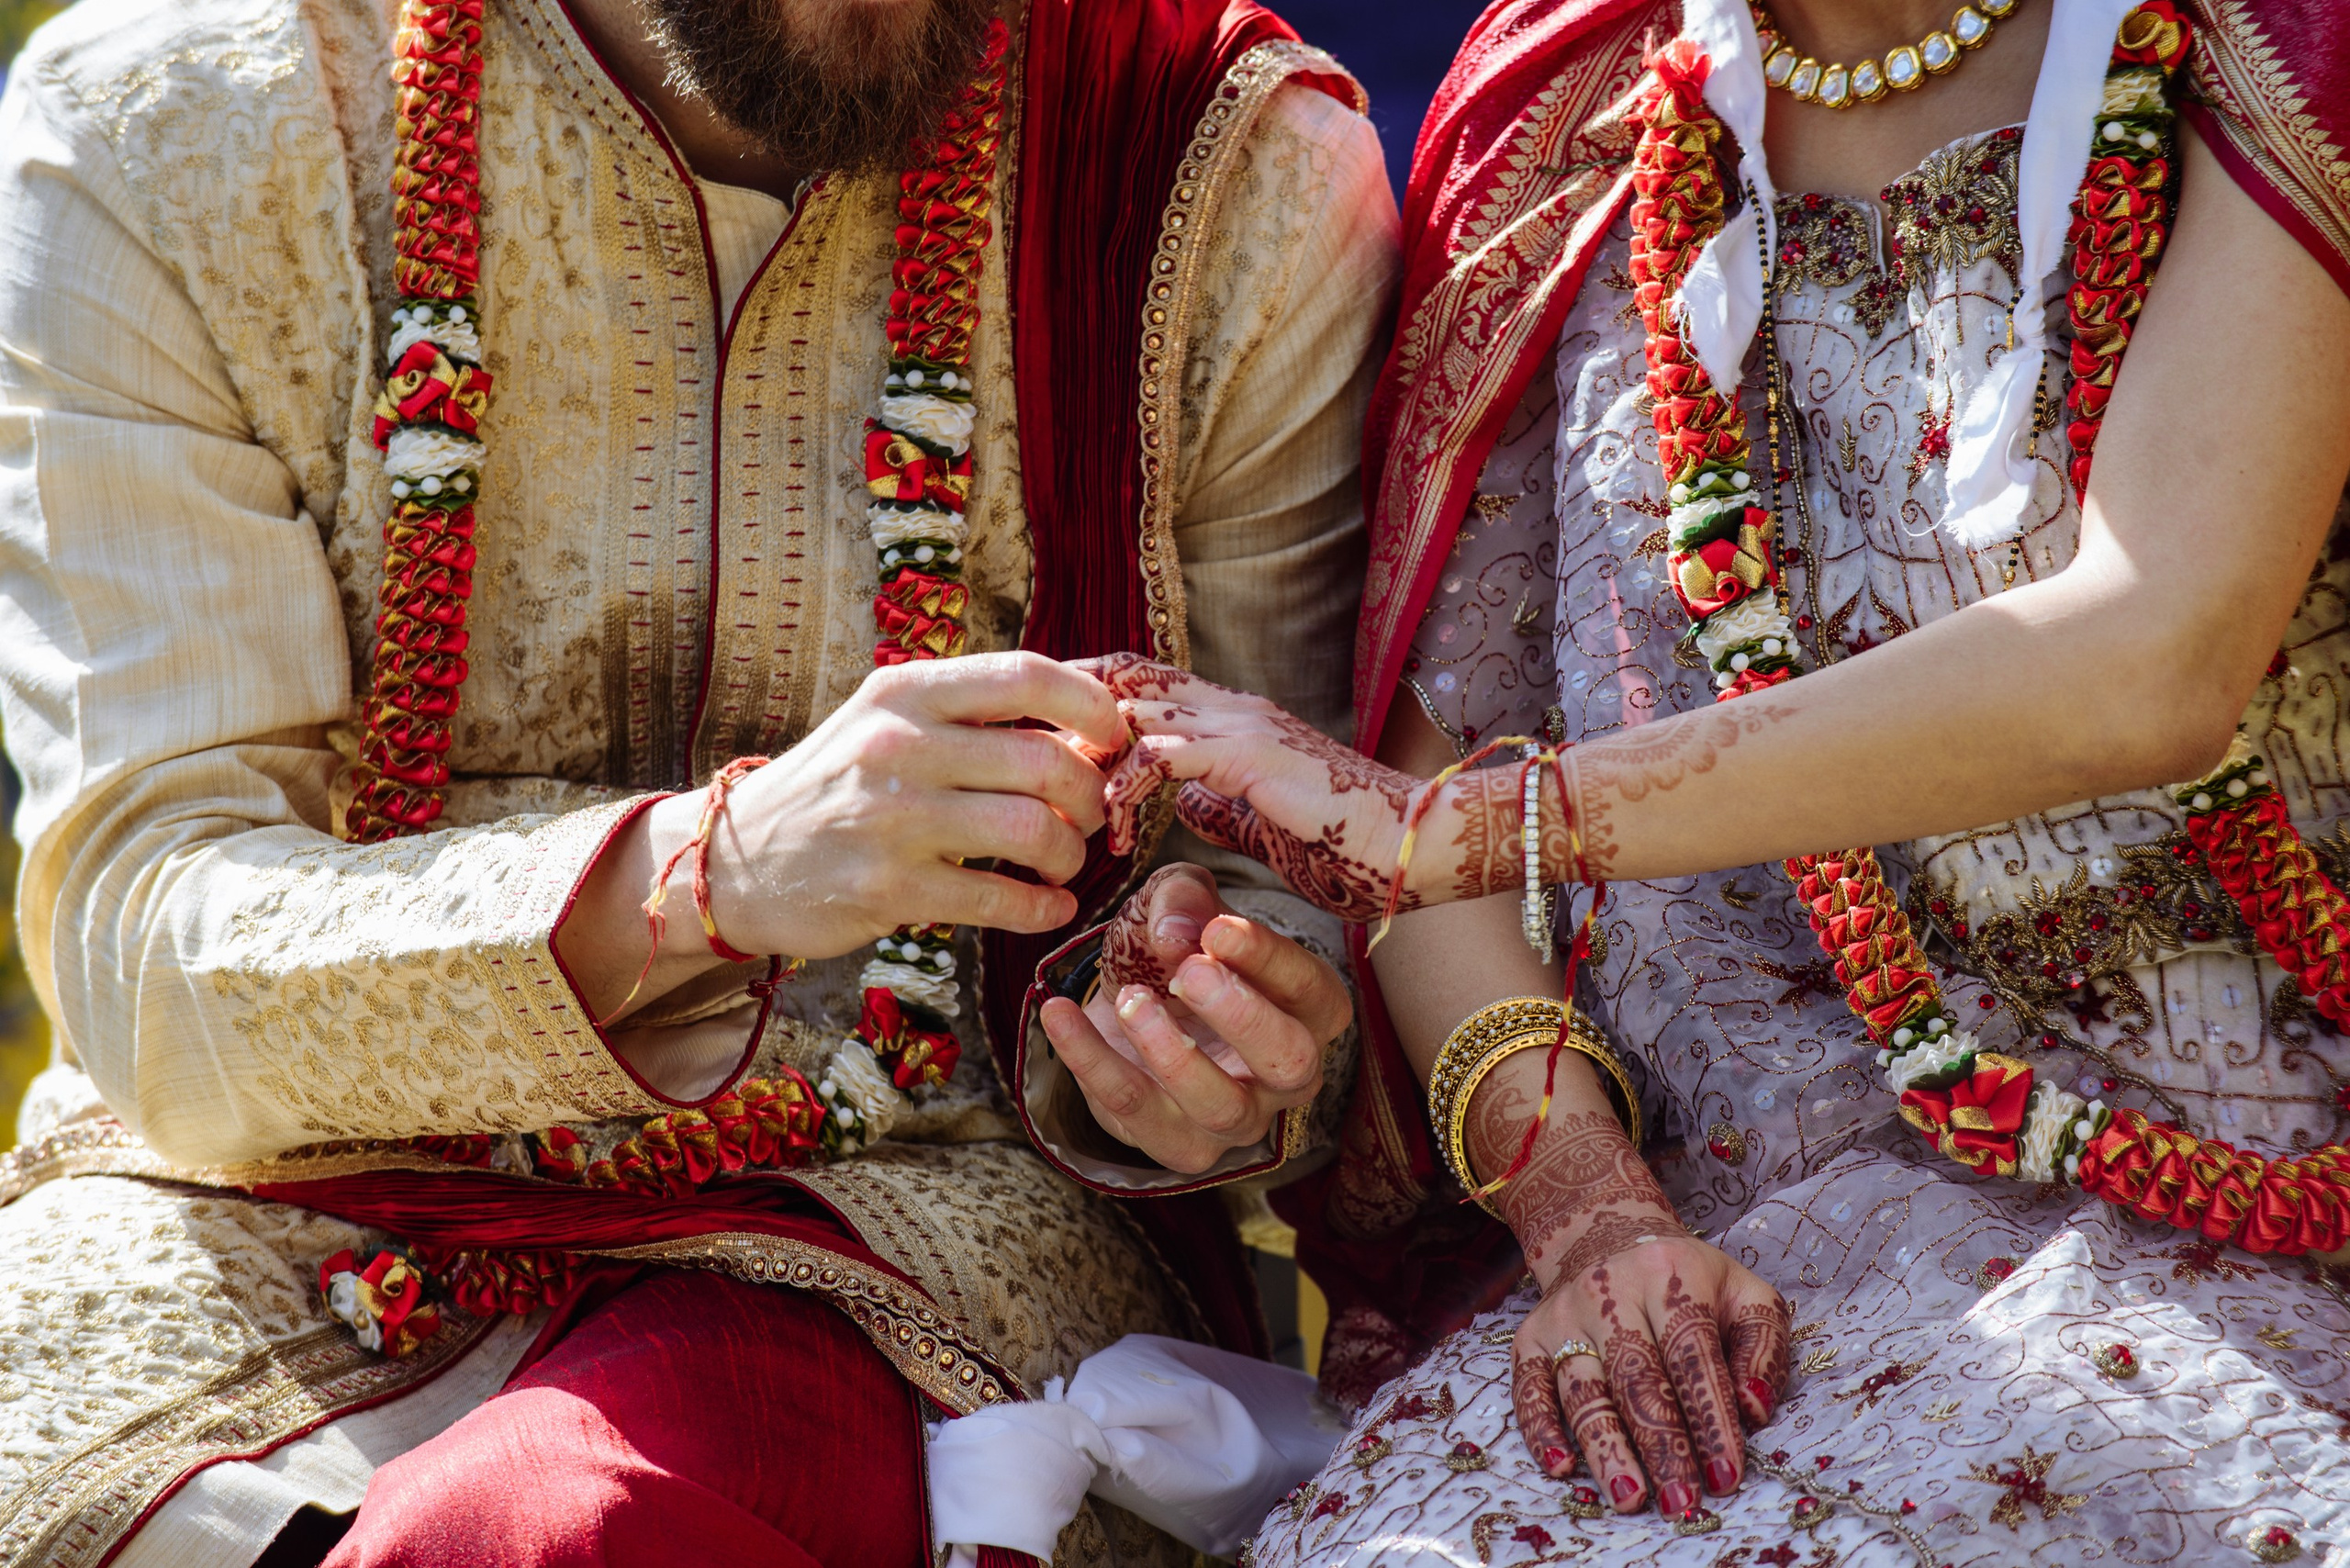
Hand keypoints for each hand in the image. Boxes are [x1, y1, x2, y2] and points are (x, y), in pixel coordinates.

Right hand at [560, 653, 1126, 1020]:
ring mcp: (892, 818)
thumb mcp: (888, 723)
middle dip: (1092, 797)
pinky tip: (1047, 907)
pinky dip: (1042, 907)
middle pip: (1047, 761)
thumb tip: (1088, 713)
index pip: (1027, 676)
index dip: (1093, 708)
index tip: (1116, 738)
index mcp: (906, 691)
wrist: (734, 860)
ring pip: (1033, 830)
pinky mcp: (888, 888)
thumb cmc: (836, 785)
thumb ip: (971, 713)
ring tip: (1064, 862)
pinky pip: (1001, 898)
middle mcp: (898, 745)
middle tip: (1092, 817)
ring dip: (1069, 854)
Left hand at [1039, 863, 1350, 1174]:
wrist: (1131, 999)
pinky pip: (1134, 1110)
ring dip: (1169, 1052)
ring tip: (1130, 1000)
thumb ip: (1183, 901)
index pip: (1308, 988)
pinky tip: (1060, 1013)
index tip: (1218, 929)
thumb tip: (1177, 933)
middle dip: (1241, 1017)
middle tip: (1189, 974)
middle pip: (1288, 1061)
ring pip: (1219, 1105)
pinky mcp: (1178, 1144)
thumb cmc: (1178, 948)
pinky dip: (1092, 1062)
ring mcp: (1238, 1118)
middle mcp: (1290, 1074)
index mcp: (1310, 1009)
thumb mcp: (1181, 902)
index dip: (1267, 959)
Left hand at [1079, 655, 1430, 923]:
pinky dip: (1127, 787)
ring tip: (1065, 804)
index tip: (1045, 742)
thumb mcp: (1263, 827)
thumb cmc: (1346, 846)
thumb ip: (1225, 809)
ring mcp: (1241, 725)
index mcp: (1234, 719)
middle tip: (1026, 755)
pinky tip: (1115, 825)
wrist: (1412, 847)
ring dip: (1090, 757)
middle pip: (1126, 678)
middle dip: (1068, 709)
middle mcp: (1232, 708)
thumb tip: (1191, 808)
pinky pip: (1162, 756)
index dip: (1089, 701)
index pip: (1143, 684)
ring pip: (1135, 712)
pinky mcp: (1248, 755)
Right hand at [1476, 1077, 1788, 1516]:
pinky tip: (1560, 1466)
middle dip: (1662, 1447)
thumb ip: (1763, 1347)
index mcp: (1671, 1276)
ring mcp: (1565, 1315)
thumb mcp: (1743, 1293)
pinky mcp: (1531, 1337)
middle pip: (1637, 1378)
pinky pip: (1528, 1387)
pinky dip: (1540, 1428)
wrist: (1606, 1233)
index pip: (1692, 1356)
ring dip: (1606, 1447)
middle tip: (1681, 1502)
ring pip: (1584, 1388)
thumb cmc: (1688, 1280)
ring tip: (1629, 1496)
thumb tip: (1753, 1408)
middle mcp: (1610, 1291)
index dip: (1709, 1419)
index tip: (1725, 1476)